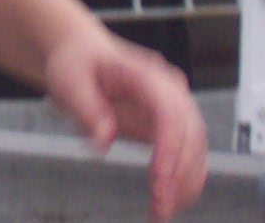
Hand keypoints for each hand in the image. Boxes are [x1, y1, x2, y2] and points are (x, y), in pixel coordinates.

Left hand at [43, 26, 208, 218]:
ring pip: (196, 146)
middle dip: (180, 174)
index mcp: (144, 73)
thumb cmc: (78, 65)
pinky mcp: (173, 125)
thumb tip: (104, 140)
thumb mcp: (69, 81)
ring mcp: (175, 105)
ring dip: (185, 182)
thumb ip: (86, 108)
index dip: (170, 147)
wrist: (84, 56)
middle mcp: (168, 88)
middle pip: (189, 132)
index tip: (160, 179)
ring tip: (163, 211)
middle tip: (160, 206)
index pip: (169, 111)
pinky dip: (184, 179)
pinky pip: (189, 153)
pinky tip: (173, 200)